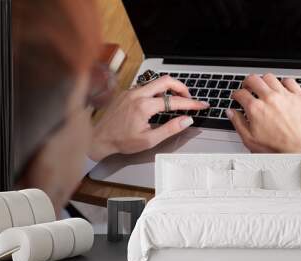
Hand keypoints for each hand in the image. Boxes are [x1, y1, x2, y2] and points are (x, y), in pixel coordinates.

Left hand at [88, 76, 208, 160]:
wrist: (99, 138)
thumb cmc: (121, 141)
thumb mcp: (149, 140)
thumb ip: (170, 129)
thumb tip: (187, 120)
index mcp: (144, 106)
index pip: (174, 101)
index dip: (191, 104)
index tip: (201, 105)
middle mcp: (137, 94)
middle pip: (166, 80)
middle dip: (182, 87)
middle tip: (189, 98)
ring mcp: (131, 91)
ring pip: (156, 81)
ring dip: (169, 88)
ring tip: (176, 99)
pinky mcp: (127, 92)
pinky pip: (146, 86)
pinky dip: (157, 90)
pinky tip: (159, 101)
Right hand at [227, 73, 300, 152]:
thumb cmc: (277, 148)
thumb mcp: (250, 140)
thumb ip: (238, 123)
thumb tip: (230, 112)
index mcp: (255, 109)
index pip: (240, 93)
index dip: (236, 94)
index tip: (237, 97)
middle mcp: (269, 99)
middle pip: (253, 79)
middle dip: (247, 82)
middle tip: (248, 87)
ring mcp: (285, 96)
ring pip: (270, 77)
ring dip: (264, 81)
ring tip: (264, 88)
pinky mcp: (299, 96)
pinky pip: (289, 81)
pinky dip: (283, 83)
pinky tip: (281, 89)